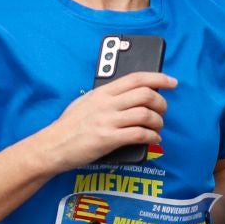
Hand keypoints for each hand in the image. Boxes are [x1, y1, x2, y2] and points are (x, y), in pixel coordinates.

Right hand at [37, 71, 176, 170]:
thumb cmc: (68, 126)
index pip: (136, 78)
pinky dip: (152, 137)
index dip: (158, 78)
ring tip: (158, 127)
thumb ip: (106, 97)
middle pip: (145, 94)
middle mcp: (107, 103)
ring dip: (158, 121)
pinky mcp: (108, 139)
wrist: (53, 146)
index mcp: (102, 92)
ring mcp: (108, 121)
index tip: (172, 82)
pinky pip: (139, 134)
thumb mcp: (85, 102)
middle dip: (161, 103)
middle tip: (163, 110)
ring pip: (146, 114)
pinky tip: (153, 139)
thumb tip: (128, 97)